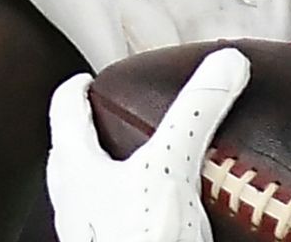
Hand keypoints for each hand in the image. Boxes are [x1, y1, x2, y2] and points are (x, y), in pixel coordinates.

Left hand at [47, 47, 251, 241]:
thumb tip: (225, 65)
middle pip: (69, 159)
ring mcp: (90, 235)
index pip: (65, 114)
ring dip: (105, 179)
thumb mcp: (171, 165)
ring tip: (133, 170)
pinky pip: (112, 226)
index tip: (83, 80)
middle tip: (104, 121)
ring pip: (87, 197)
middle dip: (86, 138)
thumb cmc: (137, 239)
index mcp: (77, 169)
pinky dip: (128, 213)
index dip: (75, 92)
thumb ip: (195, 113)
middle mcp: (75, 204)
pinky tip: (154, 217)